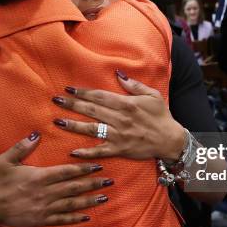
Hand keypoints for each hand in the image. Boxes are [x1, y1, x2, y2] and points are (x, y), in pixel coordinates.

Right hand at [0, 132, 113, 226]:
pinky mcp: (39, 220)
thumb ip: (22, 147)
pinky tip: (87, 216)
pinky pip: (61, 220)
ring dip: (89, 200)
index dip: (84, 169)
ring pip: (71, 204)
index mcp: (39, 177)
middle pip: (74, 187)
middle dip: (93, 184)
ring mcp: (43, 208)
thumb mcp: (5, 160)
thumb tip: (37, 134)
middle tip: (109, 181)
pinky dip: (75, 218)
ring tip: (104, 197)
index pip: (67, 172)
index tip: (98, 166)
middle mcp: (45, 193)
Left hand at [51, 70, 185, 160]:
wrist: (170, 140)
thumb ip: (133, 85)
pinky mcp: (119, 150)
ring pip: (92, 129)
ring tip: (58, 121)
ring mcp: (119, 135)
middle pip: (91, 110)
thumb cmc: (161, 116)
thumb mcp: (152, 95)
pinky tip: (73, 151)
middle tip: (56, 100)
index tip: (69, 89)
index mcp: (126, 104)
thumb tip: (118, 74)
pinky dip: (87, 152)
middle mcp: (120, 119)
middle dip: (72, 105)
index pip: (100, 96)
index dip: (83, 92)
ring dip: (73, 125)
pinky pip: (100, 151)